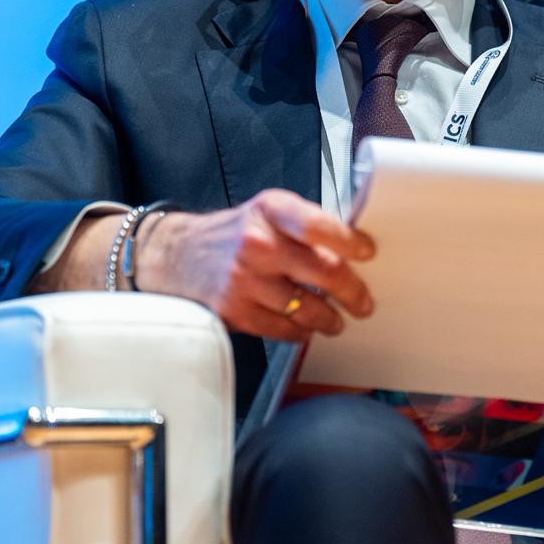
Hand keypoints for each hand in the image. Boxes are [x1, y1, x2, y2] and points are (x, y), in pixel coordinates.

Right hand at [136, 189, 375, 339]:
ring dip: (330, 319)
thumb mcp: (265, 212)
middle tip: (363, 302)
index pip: (320, 225)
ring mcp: (245, 280)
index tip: (367, 252)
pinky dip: (300, 331)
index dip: (350, 241)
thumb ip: (305, 224)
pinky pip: (285, 329)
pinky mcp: (236, 312)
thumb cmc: (231, 234)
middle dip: (353, 292)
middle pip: (324, 271)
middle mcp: (257, 244)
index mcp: (271, 211)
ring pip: (308, 308)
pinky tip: (304, 326)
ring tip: (334, 319)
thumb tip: (352, 247)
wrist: (176, 256)